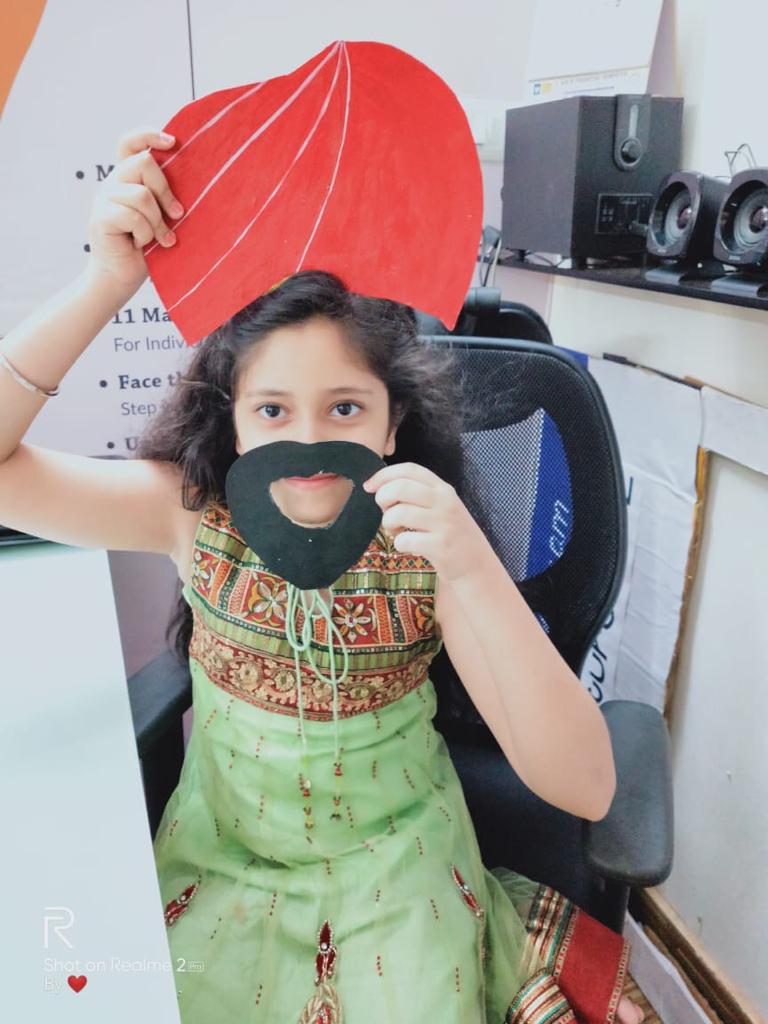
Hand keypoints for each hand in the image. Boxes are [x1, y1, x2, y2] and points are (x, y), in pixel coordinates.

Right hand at [85, 126, 184, 297]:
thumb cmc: (148, 249)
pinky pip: (133, 216)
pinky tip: (144, 245)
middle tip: (178, 215)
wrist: (123, 277)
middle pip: (144, 162)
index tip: (173, 142)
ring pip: (141, 194)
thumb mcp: (162, 217)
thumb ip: (166, 197)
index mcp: (128, 177)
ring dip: (157, 222)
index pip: (131, 142)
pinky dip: (146, 234)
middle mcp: (114, 182)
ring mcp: (104, 198)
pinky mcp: (100, 216)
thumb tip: (196, 181)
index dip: (149, 135)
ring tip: (161, 239)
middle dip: (166, 190)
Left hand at [362, 462, 489, 583]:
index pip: (409, 469)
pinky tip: (408, 546)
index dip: (384, 474)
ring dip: (388, 523)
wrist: (476, 565)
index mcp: (443, 488)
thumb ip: (417, 494)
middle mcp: (445, 502)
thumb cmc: (449, 534)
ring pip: (398, 513)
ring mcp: (444, 524)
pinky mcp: (440, 546)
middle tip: (386, 512)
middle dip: (383, 498)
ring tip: (397, 532)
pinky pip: (404, 540)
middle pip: (400, 487)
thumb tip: (378, 488)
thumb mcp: (440, 507)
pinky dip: (399, 544)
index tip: (369, 486)